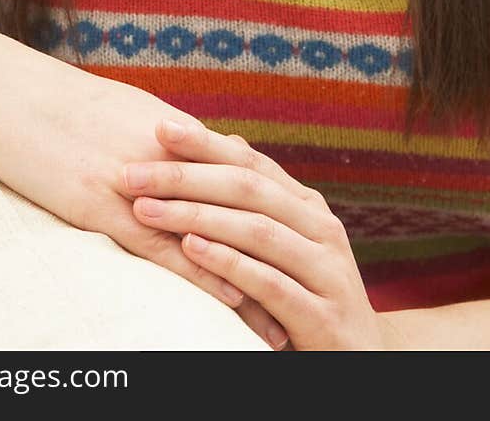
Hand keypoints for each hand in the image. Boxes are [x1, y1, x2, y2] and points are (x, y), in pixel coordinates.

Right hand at [0, 23, 282, 333]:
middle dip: (275, 254)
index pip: (240, 177)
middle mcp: (167, 151)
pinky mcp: (106, 203)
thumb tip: (185, 152)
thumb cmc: (51, 98)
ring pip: (211, 234)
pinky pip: (165, 246)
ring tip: (282, 322)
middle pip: (238, 209)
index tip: (301, 247)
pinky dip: (202, 275)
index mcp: (171, 129)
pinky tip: (231, 300)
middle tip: (309, 292)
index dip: (274, 216)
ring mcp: (139, 178)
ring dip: (250, 280)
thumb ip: (158, 135)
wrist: (0, 88)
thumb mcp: (117, 109)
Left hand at [123, 119, 391, 350]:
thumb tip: (231, 141)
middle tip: (133, 174)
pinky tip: (190, 250)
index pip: (251, 163)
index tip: (158, 128)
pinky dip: (228, 263)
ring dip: (196, 216)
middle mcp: (321, 230)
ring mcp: (326, 270)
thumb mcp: (285, 246)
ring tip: (147, 210)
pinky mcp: (322, 315)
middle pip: (248, 189)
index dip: (205, 144)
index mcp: (307, 208)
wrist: (356, 361)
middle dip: (186, 177)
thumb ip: (259, 201)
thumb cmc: (306, 298)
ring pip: (256, 230)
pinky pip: (270, 282)